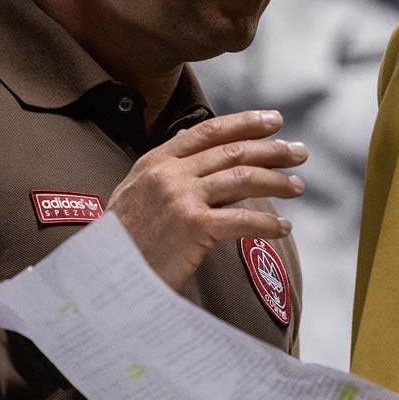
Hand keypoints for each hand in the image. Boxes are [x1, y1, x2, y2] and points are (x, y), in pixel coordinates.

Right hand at [108, 110, 306, 289]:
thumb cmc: (120, 243)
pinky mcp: (193, 227)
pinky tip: (284, 228)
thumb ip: (167, 172)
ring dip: (277, 181)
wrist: (98, 278)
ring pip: (243, 178)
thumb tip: (201, 149)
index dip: (245, 123)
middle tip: (300, 152)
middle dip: (273, 150)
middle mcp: (169, 174)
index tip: (274, 121)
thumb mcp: (136, 194)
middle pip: (233, 151)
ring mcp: (181, 198)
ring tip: (298, 186)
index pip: (209, 131)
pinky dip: (268, 224)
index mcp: (155, 161)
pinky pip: (243, 220)